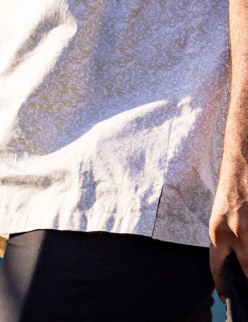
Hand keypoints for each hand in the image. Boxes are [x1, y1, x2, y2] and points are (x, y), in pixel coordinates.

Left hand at [209, 152, 247, 298]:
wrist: (242, 164)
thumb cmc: (232, 192)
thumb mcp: (221, 217)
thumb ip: (226, 240)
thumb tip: (234, 262)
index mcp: (218, 231)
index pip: (218, 267)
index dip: (222, 285)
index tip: (226, 296)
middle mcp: (236, 233)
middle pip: (246, 269)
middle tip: (247, 288)